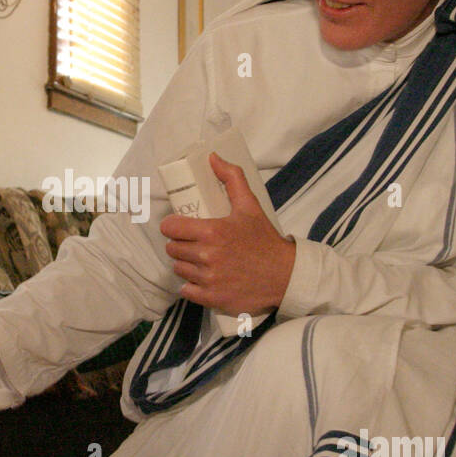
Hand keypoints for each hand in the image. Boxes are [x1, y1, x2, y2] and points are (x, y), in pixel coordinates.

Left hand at [160, 152, 295, 316]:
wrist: (285, 275)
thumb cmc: (265, 240)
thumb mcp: (250, 206)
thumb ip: (232, 179)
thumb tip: (213, 158)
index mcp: (212, 232)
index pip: (171, 227)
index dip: (173, 226)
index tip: (181, 227)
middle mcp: (207, 256)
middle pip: (172, 249)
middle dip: (180, 244)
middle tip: (194, 243)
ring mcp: (209, 279)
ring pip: (179, 269)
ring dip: (186, 264)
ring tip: (201, 260)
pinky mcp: (212, 298)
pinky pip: (186, 290)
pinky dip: (192, 286)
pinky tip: (204, 278)